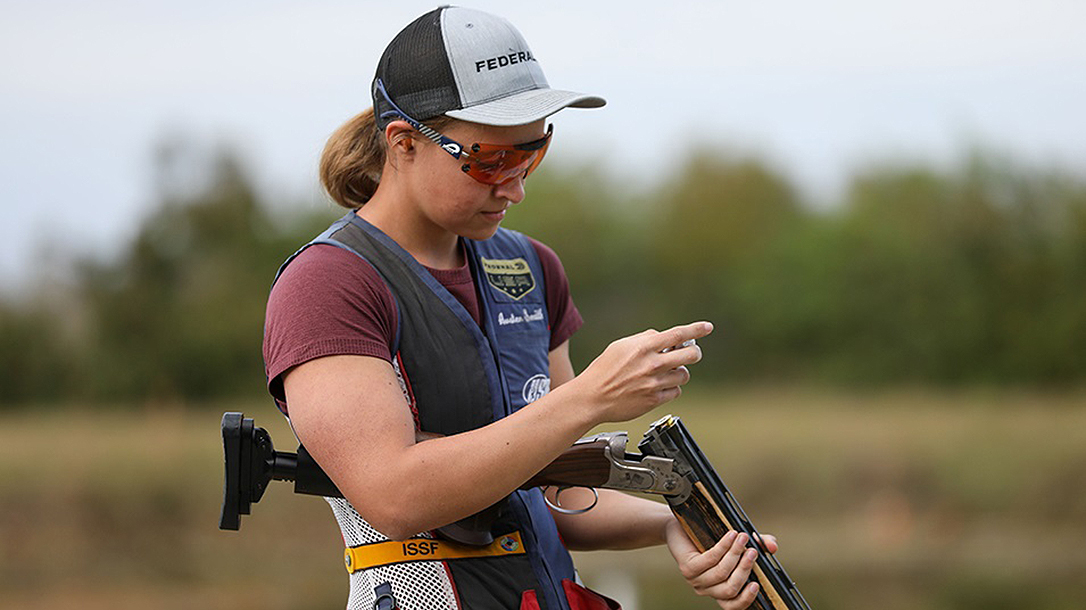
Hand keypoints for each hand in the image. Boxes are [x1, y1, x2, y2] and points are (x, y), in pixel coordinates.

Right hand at [568, 321, 712, 423]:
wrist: (592, 397)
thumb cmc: (603, 371)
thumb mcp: (620, 346)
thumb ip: (644, 339)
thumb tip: (662, 338)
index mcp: (644, 347)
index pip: (678, 335)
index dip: (696, 330)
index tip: (707, 327)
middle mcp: (652, 364)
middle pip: (690, 356)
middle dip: (694, 353)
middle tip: (690, 354)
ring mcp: (655, 383)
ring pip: (684, 375)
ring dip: (679, 372)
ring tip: (666, 373)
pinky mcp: (655, 400)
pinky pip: (675, 392)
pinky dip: (671, 388)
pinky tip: (659, 386)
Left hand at [665, 519, 778, 608]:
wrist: (679, 528)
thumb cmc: (709, 538)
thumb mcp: (737, 543)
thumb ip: (757, 545)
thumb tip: (772, 547)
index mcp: (719, 589)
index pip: (732, 605)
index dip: (746, 599)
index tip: (757, 584)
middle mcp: (707, 588)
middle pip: (730, 589)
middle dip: (745, 569)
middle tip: (753, 552)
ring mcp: (696, 579)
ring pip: (721, 573)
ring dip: (735, 554)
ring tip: (743, 537)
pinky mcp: (687, 567)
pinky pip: (710, 559)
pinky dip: (723, 546)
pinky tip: (730, 535)